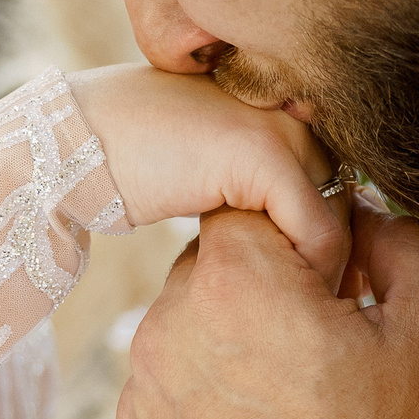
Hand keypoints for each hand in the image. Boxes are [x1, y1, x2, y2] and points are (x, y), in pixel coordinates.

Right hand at [67, 65, 345, 284]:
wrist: (72, 143)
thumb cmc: (133, 162)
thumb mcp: (213, 170)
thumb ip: (259, 189)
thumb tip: (308, 245)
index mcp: (284, 107)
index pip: (337, 185)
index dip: (327, 242)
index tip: (312, 293)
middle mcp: (294, 110)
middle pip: (346, 204)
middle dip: (330, 261)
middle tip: (308, 311)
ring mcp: (284, 128)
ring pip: (341, 221)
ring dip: (320, 273)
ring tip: (289, 310)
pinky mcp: (265, 156)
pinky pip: (318, 233)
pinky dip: (307, 274)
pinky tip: (272, 297)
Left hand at [119, 208, 418, 418]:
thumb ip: (401, 246)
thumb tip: (366, 220)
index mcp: (236, 282)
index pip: (251, 203)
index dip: (305, 236)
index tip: (343, 284)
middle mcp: (167, 329)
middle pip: (217, 272)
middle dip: (269, 295)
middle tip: (330, 354)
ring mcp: (141, 402)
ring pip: (192, 341)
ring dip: (238, 357)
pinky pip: (174, 409)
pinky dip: (214, 418)